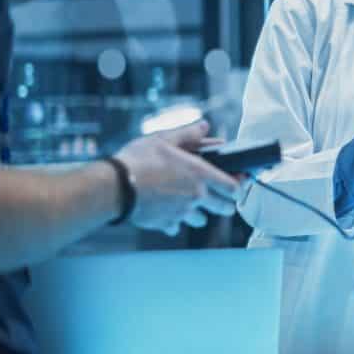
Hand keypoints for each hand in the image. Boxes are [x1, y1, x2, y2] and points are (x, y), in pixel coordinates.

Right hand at [113, 120, 240, 235]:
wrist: (115, 187)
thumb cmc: (139, 160)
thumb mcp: (163, 139)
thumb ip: (187, 135)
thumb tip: (204, 127)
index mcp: (200, 174)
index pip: (232, 186)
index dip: (238, 187)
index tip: (238, 186)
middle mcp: (196, 196)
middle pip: (223, 207)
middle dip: (226, 205)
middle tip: (225, 203)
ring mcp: (182, 212)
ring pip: (201, 219)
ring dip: (200, 215)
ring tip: (193, 209)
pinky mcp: (166, 223)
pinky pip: (176, 226)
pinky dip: (175, 222)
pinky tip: (168, 215)